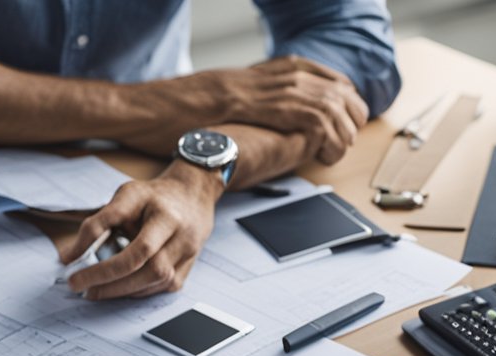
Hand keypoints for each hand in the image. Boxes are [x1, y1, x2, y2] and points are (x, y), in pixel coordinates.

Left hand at [59, 162, 221, 299]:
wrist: (192, 197)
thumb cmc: (154, 197)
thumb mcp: (125, 196)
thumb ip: (97, 223)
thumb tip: (69, 258)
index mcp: (167, 217)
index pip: (139, 250)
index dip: (106, 269)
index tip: (76, 278)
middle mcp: (183, 238)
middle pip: (150, 272)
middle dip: (112, 285)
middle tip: (83, 289)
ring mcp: (188, 257)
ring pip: (156, 284)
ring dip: (122, 291)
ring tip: (96, 289)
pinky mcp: (186, 271)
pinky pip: (159, 289)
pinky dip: (135, 291)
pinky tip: (118, 287)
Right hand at [164, 58, 367, 164]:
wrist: (140, 108)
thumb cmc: (164, 113)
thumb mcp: (206, 102)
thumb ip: (232, 105)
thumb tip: (244, 117)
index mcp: (249, 74)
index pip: (308, 68)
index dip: (334, 87)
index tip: (346, 107)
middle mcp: (256, 77)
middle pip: (322, 80)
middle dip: (348, 105)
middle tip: (355, 129)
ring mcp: (252, 90)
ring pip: (318, 97)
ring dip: (338, 123)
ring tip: (343, 146)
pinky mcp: (247, 108)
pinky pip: (298, 113)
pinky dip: (319, 130)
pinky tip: (325, 147)